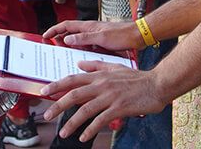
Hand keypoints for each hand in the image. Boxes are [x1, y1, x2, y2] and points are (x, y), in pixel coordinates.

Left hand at [40, 63, 167, 141]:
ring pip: (85, 110)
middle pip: (74, 94)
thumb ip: (96, 65)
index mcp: (99, 75)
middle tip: (47, 115)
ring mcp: (110, 96)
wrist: (157, 84)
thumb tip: (79, 64)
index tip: (44, 91)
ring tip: (63, 132)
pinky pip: (100, 120)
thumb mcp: (115, 67)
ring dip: (72, 122)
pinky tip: (84, 137)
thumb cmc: (137, 78)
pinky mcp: (119, 108)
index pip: (72, 79)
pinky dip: (90, 130)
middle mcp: (101, 85)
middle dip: (58, 105)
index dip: (57, 85)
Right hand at [42, 19, 141, 50]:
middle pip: (70, 33)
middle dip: (59, 38)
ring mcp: (96, 37)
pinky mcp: (101, 43)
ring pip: (77, 41)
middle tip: (50, 47)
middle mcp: (90, 30)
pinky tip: (79, 60)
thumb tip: (67, 38)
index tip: (45, 36)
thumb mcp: (101, 38)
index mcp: (88, 26)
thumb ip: (84, 38)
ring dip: (69, 46)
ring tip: (62, 55)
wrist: (138, 36)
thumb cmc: (122, 35)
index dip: (54, 30)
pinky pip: (86, 47)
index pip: (66, 25)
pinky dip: (80, 51)